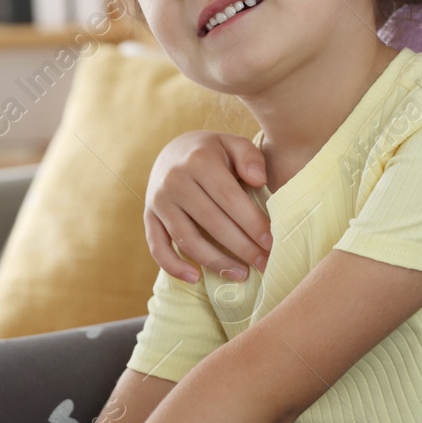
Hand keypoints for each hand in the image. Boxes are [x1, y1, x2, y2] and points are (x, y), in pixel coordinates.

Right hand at [144, 132, 272, 283]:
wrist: (174, 151)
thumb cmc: (213, 152)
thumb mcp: (233, 143)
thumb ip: (250, 157)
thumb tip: (259, 180)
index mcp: (199, 161)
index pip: (230, 199)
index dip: (252, 223)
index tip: (272, 243)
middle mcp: (175, 181)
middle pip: (212, 223)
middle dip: (242, 247)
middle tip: (265, 263)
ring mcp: (159, 201)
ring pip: (188, 240)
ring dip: (216, 262)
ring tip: (242, 274)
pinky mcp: (149, 217)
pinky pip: (158, 247)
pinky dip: (173, 266)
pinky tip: (195, 279)